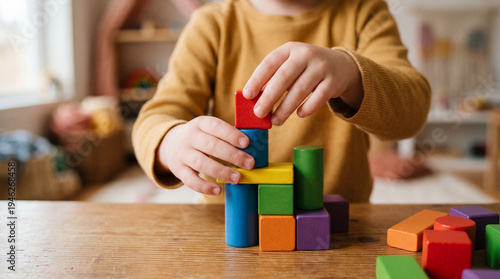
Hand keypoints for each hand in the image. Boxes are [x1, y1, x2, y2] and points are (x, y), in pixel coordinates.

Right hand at [155, 116, 254, 194]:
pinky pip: (190, 180)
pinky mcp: (178, 170)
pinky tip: (217, 190)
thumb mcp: (208, 129)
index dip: (231, 134)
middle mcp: (190, 137)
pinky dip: (204, 187)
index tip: (246, 143)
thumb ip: (225, 135)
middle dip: (233, 155)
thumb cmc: (199, 138)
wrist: (169, 143)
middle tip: (249, 164)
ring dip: (222, 171)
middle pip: (211, 146)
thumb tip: (251, 148)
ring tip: (237, 178)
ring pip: (202, 163)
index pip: (216, 126)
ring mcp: (183, 154)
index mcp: (200, 123)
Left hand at [243, 42, 362, 125]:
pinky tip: (299, 115)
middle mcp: (305, 55)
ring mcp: (321, 67)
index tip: (247, 95)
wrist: (340, 65)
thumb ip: (273, 78)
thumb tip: (253, 99)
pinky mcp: (333, 81)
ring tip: (275, 121)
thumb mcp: (289, 66)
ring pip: (300, 90)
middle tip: (258, 113)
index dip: (257, 79)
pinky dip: (308, 107)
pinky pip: (318, 97)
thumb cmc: (305, 69)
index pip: (269, 63)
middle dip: (269, 97)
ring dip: (285, 108)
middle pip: (284, 77)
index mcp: (289, 49)